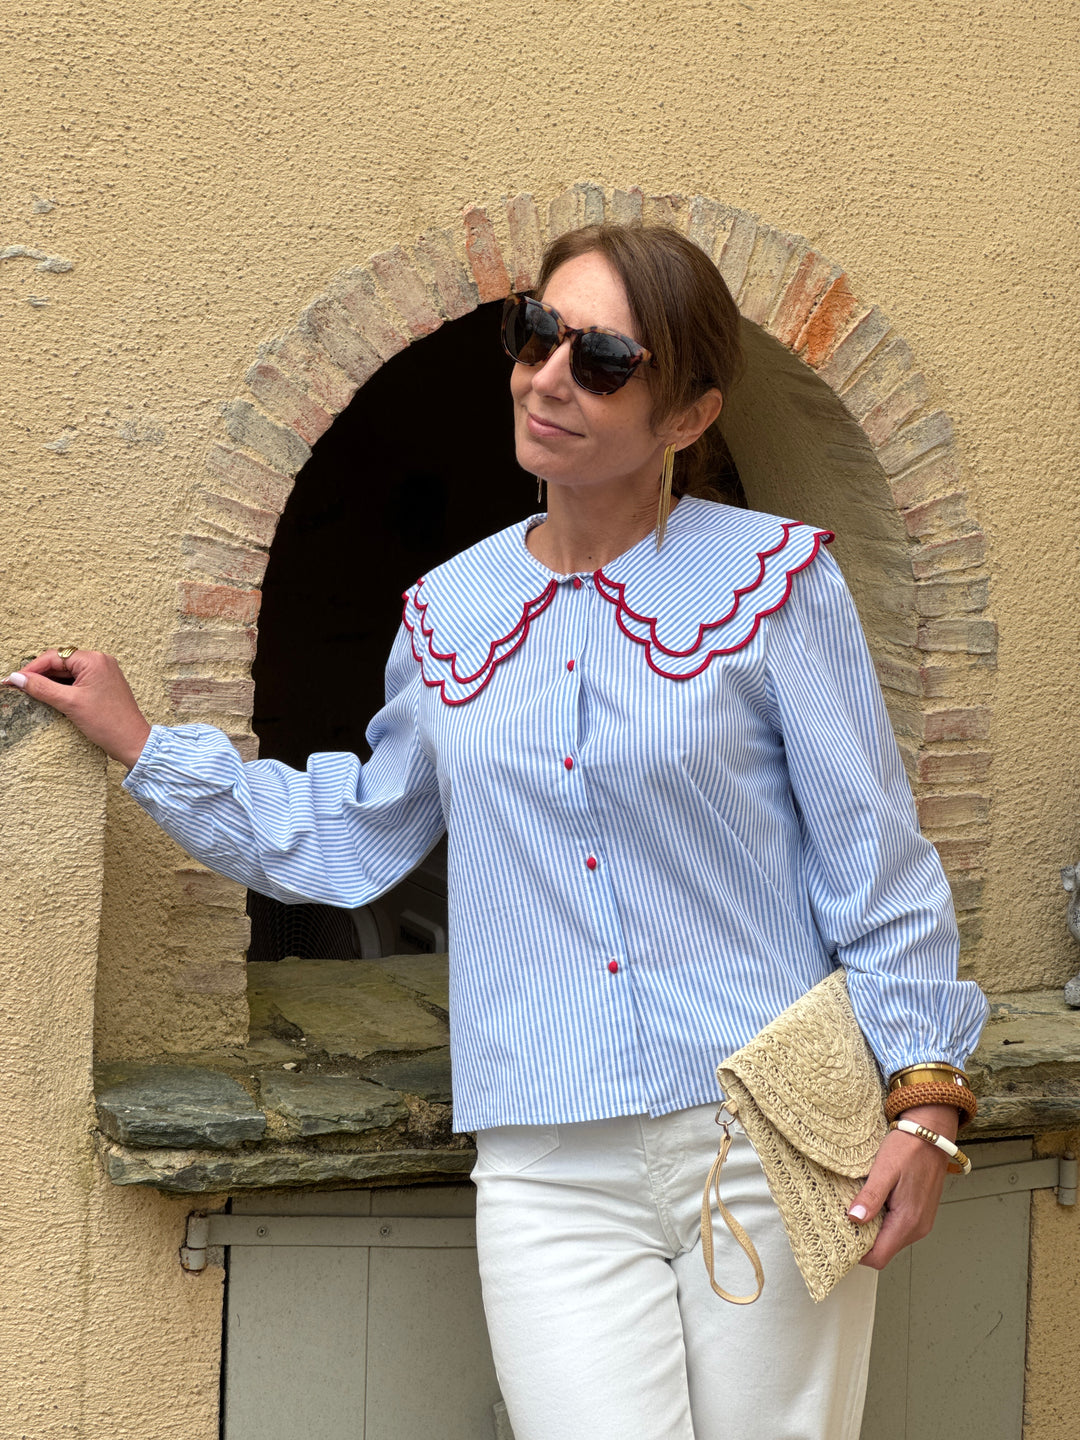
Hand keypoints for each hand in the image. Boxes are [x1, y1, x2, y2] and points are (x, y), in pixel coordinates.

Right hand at [3, 649, 151, 768]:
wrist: (132, 742)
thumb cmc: (108, 723)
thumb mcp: (69, 703)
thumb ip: (41, 688)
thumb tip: (17, 678)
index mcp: (94, 660)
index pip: (54, 657)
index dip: (31, 669)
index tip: (13, 680)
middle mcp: (100, 661)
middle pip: (60, 662)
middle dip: (39, 674)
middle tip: (18, 686)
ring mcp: (103, 673)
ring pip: (67, 672)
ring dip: (49, 681)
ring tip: (30, 692)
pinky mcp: (102, 685)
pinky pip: (77, 680)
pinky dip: (62, 687)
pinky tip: (50, 696)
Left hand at [848, 1104, 958, 1269]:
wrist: (931, 1133)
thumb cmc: (909, 1147)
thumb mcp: (885, 1169)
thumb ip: (871, 1197)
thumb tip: (855, 1219)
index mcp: (908, 1221)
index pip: (879, 1257)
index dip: (858, 1254)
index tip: (839, 1240)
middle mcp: (917, 1227)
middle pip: (884, 1250)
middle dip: (862, 1241)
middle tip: (842, 1221)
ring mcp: (921, 1221)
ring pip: (890, 1240)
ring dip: (872, 1230)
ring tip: (855, 1208)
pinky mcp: (920, 1213)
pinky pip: (897, 1228)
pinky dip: (882, 1221)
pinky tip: (871, 1203)